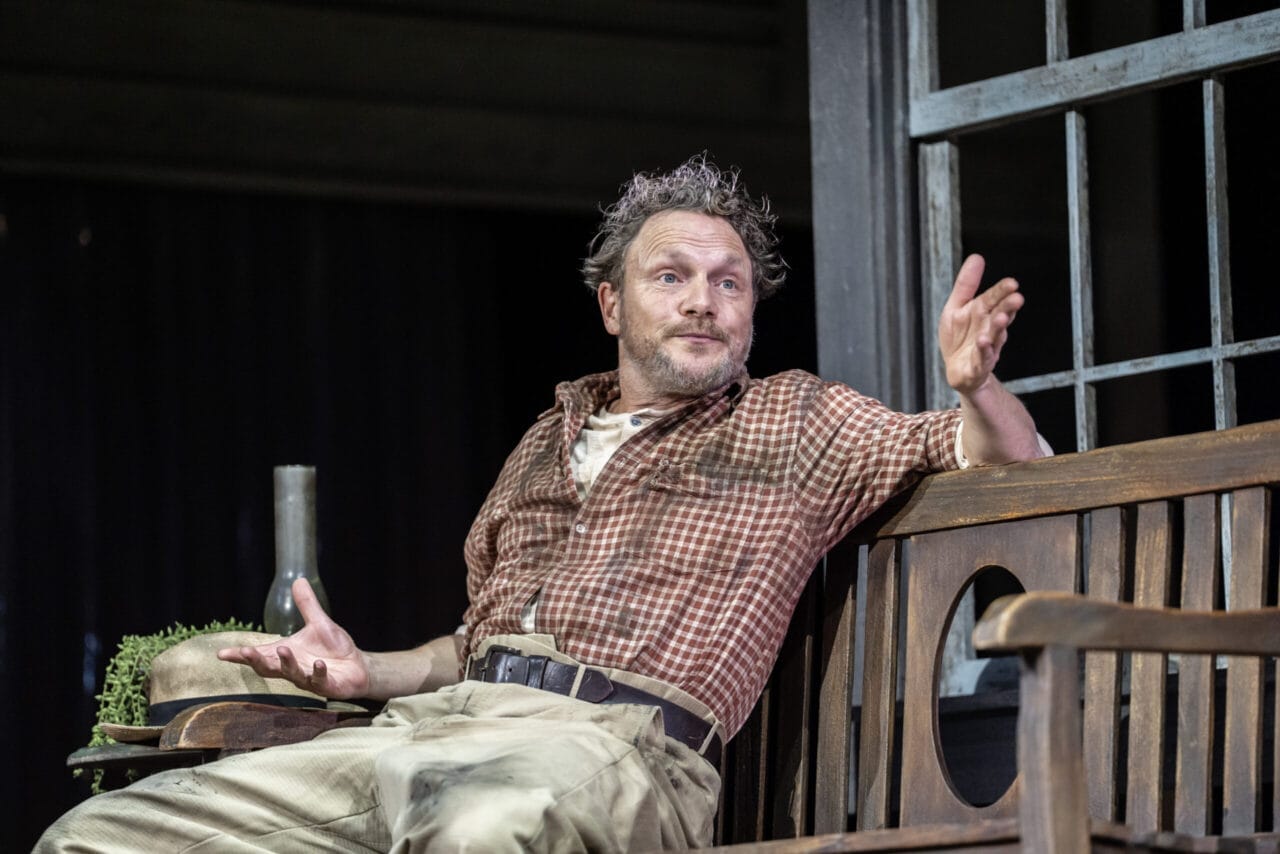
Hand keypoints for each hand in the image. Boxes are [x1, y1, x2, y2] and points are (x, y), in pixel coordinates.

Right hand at [217, 577, 369, 699]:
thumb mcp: (318, 623)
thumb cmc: (333, 648)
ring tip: (284, 649)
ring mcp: (308, 679)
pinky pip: (319, 681)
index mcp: (286, 654)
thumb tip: (297, 580)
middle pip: (268, 668)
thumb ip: (306, 605)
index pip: (260, 655)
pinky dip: (317, 673)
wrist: (357, 666)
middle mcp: (292, 668)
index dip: (240, 656)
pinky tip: (318, 664)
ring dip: (286, 663)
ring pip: (291, 674)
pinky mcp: (326, 686)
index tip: (221, 654)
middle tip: (245, 652)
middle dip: (256, 660)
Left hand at [938, 254, 1023, 394]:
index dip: (1002, 291)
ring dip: (998, 328)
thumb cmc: (960, 338)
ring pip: (994, 337)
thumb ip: (966, 284)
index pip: (995, 299)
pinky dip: (983, 351)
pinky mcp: (978, 366)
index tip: (1012, 283)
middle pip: (1000, 316)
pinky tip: (983, 342)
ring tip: (1001, 318)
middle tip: (1017, 298)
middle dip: (1008, 308)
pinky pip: (982, 358)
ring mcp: (985, 349)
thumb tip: (977, 257)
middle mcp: (988, 330)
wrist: (959, 371)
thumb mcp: (956, 307)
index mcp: (983, 314)